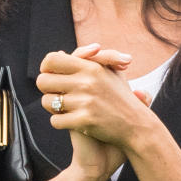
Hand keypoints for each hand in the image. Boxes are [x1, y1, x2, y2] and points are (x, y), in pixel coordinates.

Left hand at [37, 50, 152, 149]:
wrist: (138, 128)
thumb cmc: (122, 99)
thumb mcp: (110, 73)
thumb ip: (88, 60)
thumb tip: (61, 53)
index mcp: (91, 67)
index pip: (52, 59)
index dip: (46, 68)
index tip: (51, 76)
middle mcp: (86, 82)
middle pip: (42, 81)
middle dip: (47, 89)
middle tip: (56, 94)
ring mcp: (85, 102)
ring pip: (47, 102)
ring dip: (52, 108)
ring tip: (64, 109)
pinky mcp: (84, 121)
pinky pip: (55, 121)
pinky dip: (60, 123)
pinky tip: (70, 122)